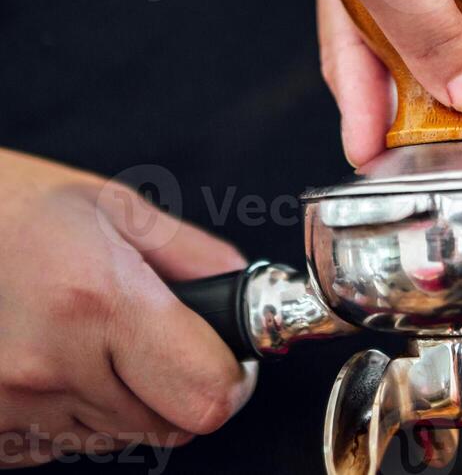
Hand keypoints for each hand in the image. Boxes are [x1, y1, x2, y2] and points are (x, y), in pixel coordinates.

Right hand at [0, 149, 255, 467]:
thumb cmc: (27, 210)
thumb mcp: (120, 209)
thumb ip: (195, 257)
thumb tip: (243, 292)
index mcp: (100, 300)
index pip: (205, 394)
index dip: (230, 378)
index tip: (227, 359)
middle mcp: (54, 363)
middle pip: (169, 423)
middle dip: (178, 385)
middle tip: (152, 337)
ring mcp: (13, 404)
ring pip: (119, 438)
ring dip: (124, 399)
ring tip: (91, 337)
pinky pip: (63, 448)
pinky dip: (73, 414)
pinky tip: (56, 360)